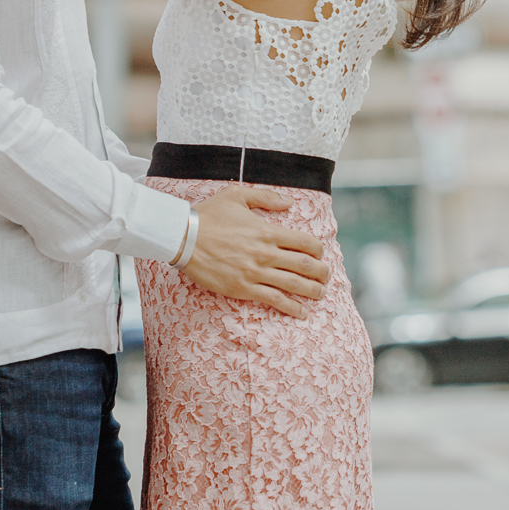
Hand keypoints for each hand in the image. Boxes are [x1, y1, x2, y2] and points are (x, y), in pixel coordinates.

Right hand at [182, 186, 327, 316]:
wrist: (183, 237)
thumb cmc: (208, 215)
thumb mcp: (237, 196)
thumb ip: (266, 198)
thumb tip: (289, 202)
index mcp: (267, 231)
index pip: (305, 242)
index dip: (318, 250)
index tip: (319, 254)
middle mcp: (266, 253)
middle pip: (305, 265)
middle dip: (321, 272)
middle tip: (326, 276)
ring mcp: (255, 273)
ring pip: (294, 285)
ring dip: (312, 291)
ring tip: (320, 294)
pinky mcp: (243, 289)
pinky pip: (274, 300)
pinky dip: (291, 308)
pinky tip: (301, 312)